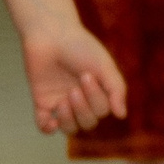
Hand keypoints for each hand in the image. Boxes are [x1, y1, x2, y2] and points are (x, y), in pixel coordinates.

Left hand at [21, 20, 127, 134]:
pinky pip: (44, 125)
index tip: (86, 76)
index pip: (102, 111)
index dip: (95, 100)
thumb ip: (116, 90)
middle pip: (88, 123)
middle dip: (83, 109)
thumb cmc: (80, 47)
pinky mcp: (42, 102)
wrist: (50, 35)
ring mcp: (61, 102)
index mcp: (98, 90)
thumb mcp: (104, 66)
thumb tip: (121, 116)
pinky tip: (51, 121)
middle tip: (75, 88)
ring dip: (68, 120)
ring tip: (63, 101)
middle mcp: (82, 99)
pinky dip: (47, 128)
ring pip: (69, 128)